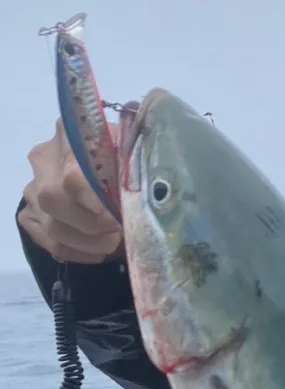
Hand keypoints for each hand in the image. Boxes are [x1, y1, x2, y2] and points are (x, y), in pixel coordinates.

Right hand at [18, 119, 123, 263]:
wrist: (103, 169)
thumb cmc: (124, 159)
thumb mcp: (133, 154)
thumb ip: (134, 168)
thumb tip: (149, 197)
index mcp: (69, 136)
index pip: (72, 174)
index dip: (94, 199)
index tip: (116, 215)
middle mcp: (43, 161)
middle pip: (53, 200)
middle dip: (91, 224)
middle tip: (118, 230)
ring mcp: (32, 190)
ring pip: (53, 227)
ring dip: (90, 242)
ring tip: (114, 241)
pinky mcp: (30, 216)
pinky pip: (52, 244)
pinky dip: (80, 252)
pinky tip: (100, 249)